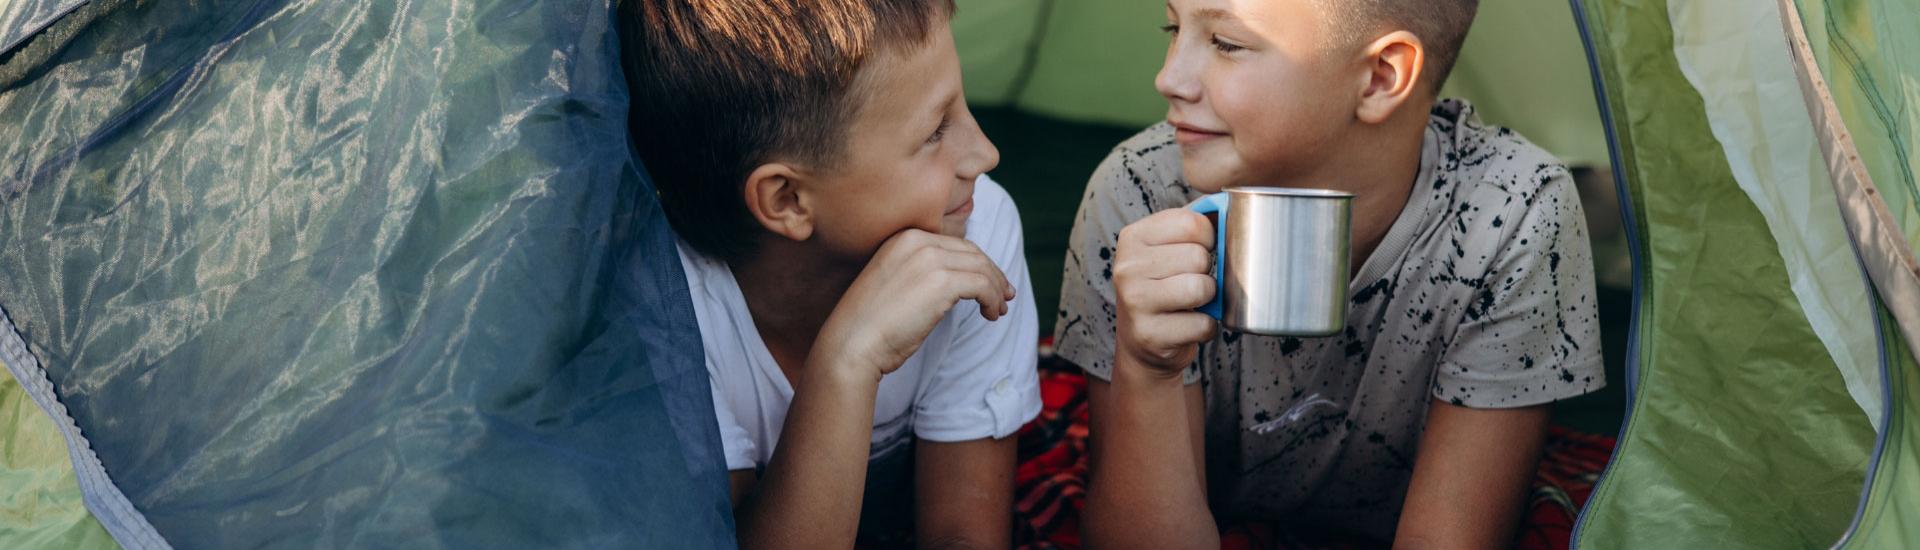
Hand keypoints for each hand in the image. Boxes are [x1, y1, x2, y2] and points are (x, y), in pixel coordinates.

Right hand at [812, 229, 1014, 380]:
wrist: (851, 344)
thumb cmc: (869, 326)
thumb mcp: (894, 285)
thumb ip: (921, 275)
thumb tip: (959, 284)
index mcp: (903, 238)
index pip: (954, 245)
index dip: (978, 263)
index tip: (991, 282)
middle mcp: (917, 241)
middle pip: (972, 253)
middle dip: (994, 274)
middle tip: (1006, 296)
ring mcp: (929, 259)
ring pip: (982, 268)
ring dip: (997, 290)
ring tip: (999, 310)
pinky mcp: (942, 282)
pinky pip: (983, 286)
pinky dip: (993, 300)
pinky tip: (990, 315)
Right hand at [1113, 209, 1217, 378]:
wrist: (1142, 342)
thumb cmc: (1165, 287)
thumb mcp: (1167, 249)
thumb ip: (1193, 225)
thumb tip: (1229, 204)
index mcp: (1133, 237)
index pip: (1191, 222)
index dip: (1209, 238)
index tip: (1200, 251)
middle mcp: (1127, 267)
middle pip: (1198, 257)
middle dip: (1207, 273)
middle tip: (1192, 282)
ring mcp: (1135, 301)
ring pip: (1201, 288)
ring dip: (1209, 299)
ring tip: (1193, 303)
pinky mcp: (1149, 334)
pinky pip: (1203, 324)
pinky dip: (1206, 327)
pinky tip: (1188, 325)